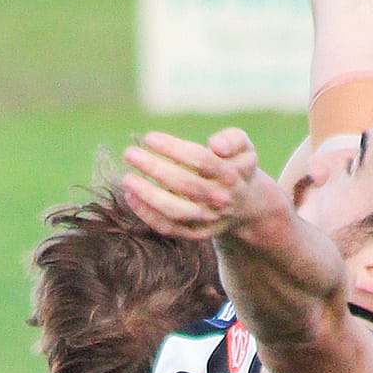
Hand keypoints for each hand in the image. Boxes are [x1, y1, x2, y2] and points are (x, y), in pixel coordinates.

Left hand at [122, 127, 274, 242]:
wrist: (246, 204)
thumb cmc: (234, 166)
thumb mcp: (244, 148)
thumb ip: (233, 139)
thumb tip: (215, 144)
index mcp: (232, 175)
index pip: (201, 160)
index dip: (173, 148)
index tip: (149, 137)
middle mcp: (221, 200)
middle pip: (185, 185)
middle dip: (154, 168)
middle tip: (130, 153)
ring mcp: (209, 220)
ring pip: (176, 211)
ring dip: (148, 195)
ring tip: (127, 179)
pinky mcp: (197, 234)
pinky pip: (170, 229)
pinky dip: (148, 215)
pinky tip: (131, 197)